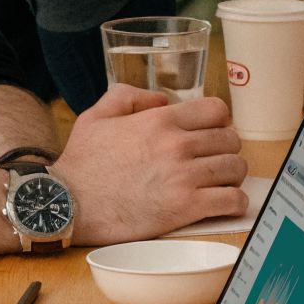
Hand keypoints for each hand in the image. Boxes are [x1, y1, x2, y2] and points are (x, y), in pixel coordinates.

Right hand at [59, 83, 249, 244]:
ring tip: (217, 182)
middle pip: (231, 139)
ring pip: (236, 168)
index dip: (217, 122)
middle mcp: (177, 144)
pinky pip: (232, 200)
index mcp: (160, 120)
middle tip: (212, 161)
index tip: (208, 134)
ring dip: (230, 175)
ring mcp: (183, 176)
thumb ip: (129, 96)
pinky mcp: (185, 208)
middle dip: (224, 149)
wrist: (67, 204)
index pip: (217, 110)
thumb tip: (163, 99)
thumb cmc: (81, 162)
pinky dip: (233, 202)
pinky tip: (221, 203)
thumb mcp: (96, 115)